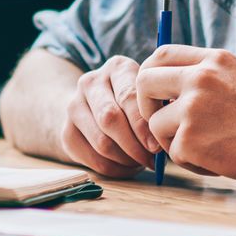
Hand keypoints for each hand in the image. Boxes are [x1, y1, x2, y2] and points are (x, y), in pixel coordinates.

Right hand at [59, 55, 159, 178]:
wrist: (96, 107)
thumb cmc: (137, 102)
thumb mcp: (149, 94)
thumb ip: (160, 106)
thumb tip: (169, 132)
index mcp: (117, 67)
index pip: (128, 96)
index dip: (144, 125)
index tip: (157, 146)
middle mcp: (91, 81)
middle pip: (110, 118)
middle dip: (135, 144)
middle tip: (151, 159)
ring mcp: (74, 106)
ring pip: (101, 142)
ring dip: (126, 159)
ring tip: (142, 162)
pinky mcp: (66, 132)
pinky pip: (92, 158)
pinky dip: (114, 168)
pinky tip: (128, 166)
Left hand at [136, 45, 235, 185]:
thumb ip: (205, 77)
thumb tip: (166, 90)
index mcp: (214, 60)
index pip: (162, 54)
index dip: (151, 73)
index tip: (156, 93)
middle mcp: (201, 77)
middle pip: (144, 81)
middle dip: (146, 105)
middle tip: (161, 122)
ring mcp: (193, 107)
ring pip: (155, 123)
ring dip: (173, 140)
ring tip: (206, 147)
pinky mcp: (189, 138)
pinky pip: (172, 152)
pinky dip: (190, 161)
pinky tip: (217, 160)